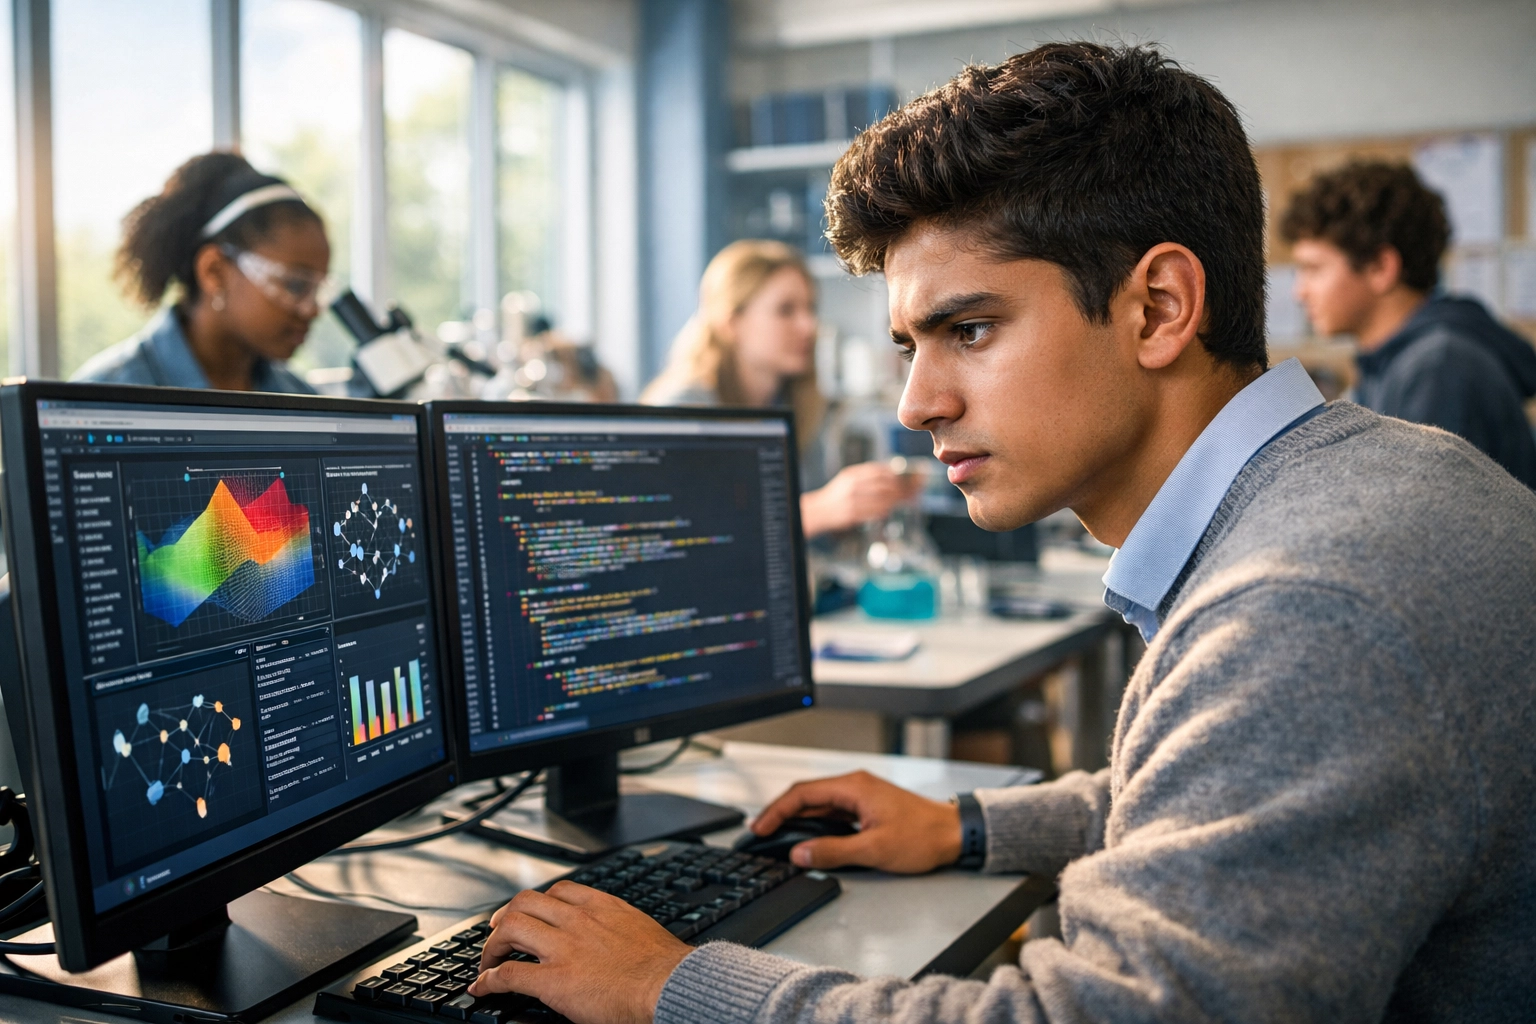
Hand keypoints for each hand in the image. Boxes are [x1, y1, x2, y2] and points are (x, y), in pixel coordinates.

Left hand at [472, 881, 691, 1023]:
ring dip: (492, 945)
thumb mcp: (642, 931)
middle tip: (498, 930)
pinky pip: (509, 974)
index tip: (530, 911)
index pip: (559, 891)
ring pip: (510, 929)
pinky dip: (489, 979)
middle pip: (525, 903)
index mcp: (601, 908)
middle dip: (506, 916)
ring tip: (488, 959)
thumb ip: (621, 928)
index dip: (537, 902)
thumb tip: (620, 940)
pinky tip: (483, 986)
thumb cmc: (664, 967)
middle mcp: (577, 921)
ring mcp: (562, 949)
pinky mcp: (552, 980)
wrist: (667, 986)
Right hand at [751, 770, 961, 872]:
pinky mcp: (867, 808)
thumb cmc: (924, 836)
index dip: (776, 811)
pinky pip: (832, 812)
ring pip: (819, 805)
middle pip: (807, 796)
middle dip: (780, 813)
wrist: (955, 833)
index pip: (802, 794)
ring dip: (797, 819)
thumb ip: (833, 851)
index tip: (759, 827)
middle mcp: (855, 786)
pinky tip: (807, 837)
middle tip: (760, 833)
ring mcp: (861, 796)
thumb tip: (800, 853)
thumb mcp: (874, 849)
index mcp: (854, 787)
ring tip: (777, 836)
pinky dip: (814, 824)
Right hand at [799, 462, 924, 536]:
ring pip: (883, 500)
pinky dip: (886, 510)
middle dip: (902, 489)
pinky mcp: (853, 515)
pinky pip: (876, 512)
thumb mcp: (848, 479)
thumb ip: (866, 475)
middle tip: (913, 491)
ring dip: (897, 501)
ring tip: (905, 500)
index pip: (879, 471)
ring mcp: (853, 501)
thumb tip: (892, 474)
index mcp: (852, 475)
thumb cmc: (837, 495)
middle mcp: (853, 486)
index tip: (907, 478)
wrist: (819, 510)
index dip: (896, 475)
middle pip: (885, 486)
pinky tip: (890, 509)